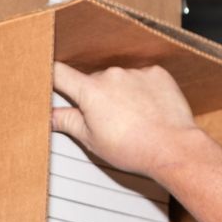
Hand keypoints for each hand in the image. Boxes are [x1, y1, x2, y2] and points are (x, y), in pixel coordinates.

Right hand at [52, 61, 207, 184]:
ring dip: (120, 94)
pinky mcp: (156, 73)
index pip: (60, 73)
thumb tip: (51, 115)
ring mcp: (135, 72)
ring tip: (132, 119)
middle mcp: (111, 75)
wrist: (172, 147)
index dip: (51, 75)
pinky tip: (147, 110)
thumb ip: (68, 122)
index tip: (49, 78)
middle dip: (95, 97)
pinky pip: (141, 78)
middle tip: (106, 121)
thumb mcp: (92, 141)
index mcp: (91, 91)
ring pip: (119, 80)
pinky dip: (141, 91)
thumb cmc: (134, 149)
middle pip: (93, 81)